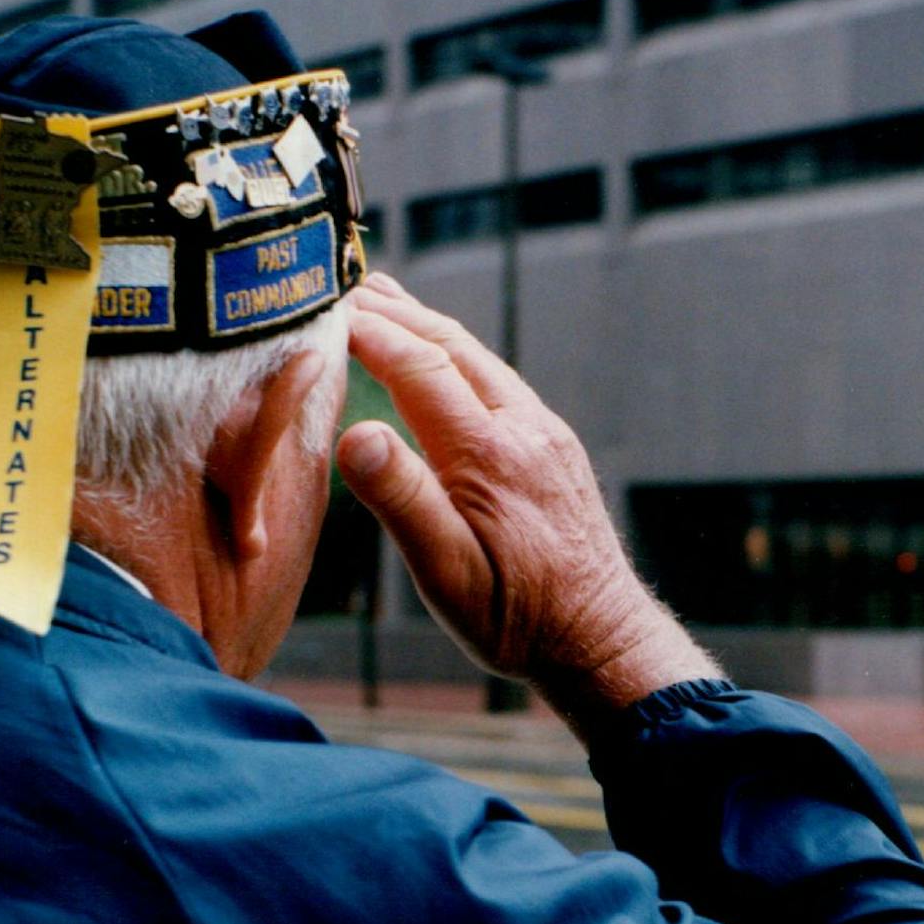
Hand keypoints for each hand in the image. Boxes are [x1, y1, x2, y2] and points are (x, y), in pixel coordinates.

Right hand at [336, 274, 719, 736]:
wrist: (601, 638)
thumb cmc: (518, 618)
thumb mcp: (447, 574)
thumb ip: (403, 500)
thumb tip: (356, 434)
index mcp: (489, 454)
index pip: (419, 367)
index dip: (369, 333)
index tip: (323, 308)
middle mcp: (524, 429)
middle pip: (451, 347)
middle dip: (395, 312)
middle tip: (342, 285)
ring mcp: (544, 434)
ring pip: (479, 359)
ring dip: (427, 326)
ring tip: (384, 300)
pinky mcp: (554, 448)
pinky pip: (498, 382)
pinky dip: (456, 357)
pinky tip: (439, 362)